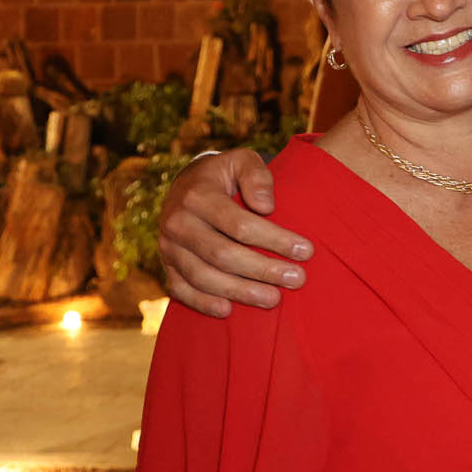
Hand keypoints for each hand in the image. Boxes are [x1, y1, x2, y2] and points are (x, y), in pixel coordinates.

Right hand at [157, 149, 312, 316]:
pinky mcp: (166, 265)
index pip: (240, 224)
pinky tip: (228, 310)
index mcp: (197, 196)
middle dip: (263, 270)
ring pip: (203, 277)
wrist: (186, 186)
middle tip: (297, 279)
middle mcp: (178, 222)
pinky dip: (202, 302)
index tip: (306, 251)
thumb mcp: (243, 161)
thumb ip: (257, 177)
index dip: (274, 240)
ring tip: (274, 299)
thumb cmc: (224, 176)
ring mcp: (168, 247)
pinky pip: (181, 289)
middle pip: (222, 255)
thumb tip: (266, 207)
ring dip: (240, 291)